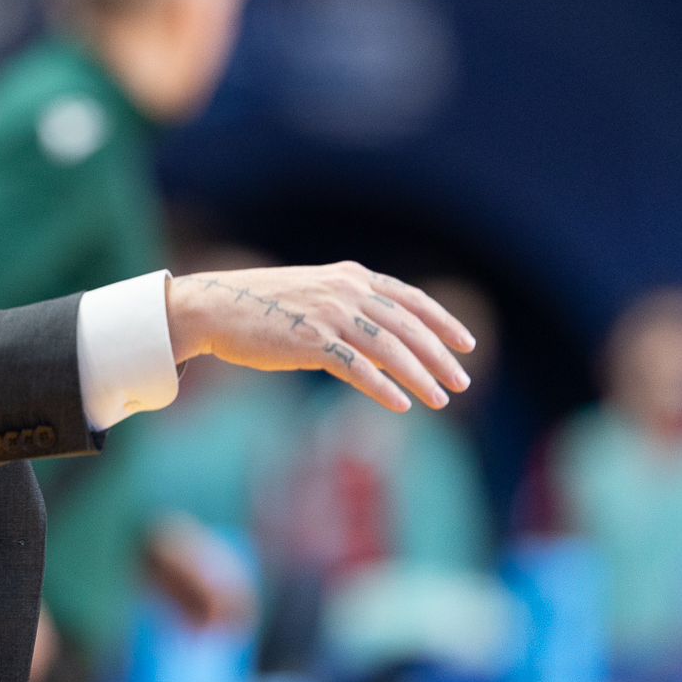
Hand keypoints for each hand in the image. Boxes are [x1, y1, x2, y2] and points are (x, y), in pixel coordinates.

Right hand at [165, 261, 475, 411]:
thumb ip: (347, 304)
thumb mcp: (313, 292)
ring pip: (391, 349)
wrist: (215, 306)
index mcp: (351, 277)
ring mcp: (330, 314)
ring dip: (420, 377)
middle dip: (440, 356)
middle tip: (462, 381)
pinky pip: (358, 368)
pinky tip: (400, 404)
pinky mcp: (312, 341)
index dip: (442, 322)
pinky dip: (383, 387)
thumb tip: (379, 334)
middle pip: (409, 326)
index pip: (411, 299)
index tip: (466, 344)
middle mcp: (347, 290)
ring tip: (439, 400)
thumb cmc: (261, 305)